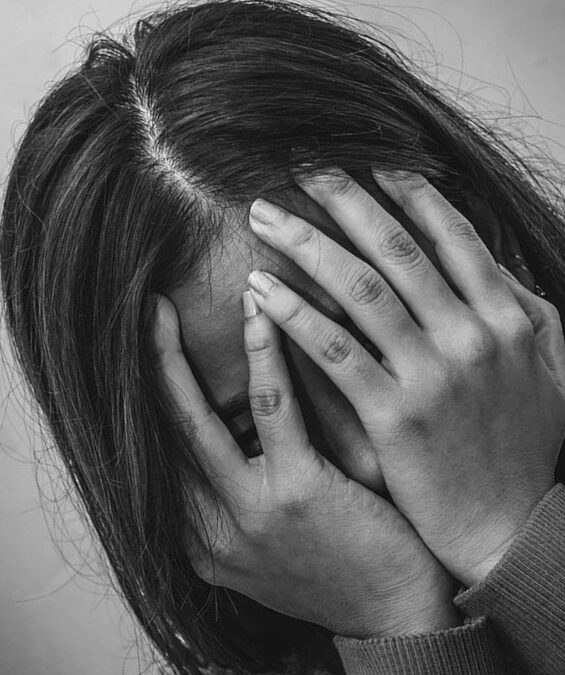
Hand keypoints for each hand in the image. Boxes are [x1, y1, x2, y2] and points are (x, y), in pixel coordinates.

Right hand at [151, 292, 461, 637]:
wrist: (396, 614)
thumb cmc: (340, 563)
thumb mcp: (269, 536)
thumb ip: (239, 492)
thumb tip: (230, 426)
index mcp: (200, 537)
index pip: (159, 456)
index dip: (145, 398)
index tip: (145, 351)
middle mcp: (209, 529)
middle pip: (159, 435)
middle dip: (142, 369)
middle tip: (140, 313)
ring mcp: (249, 513)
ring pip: (194, 420)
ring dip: (172, 356)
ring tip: (163, 308)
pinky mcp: (295, 493)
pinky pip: (272, 408)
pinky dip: (262, 356)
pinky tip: (260, 315)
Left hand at [246, 168, 564, 586]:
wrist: (513, 527)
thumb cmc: (525, 447)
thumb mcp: (547, 367)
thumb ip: (521, 309)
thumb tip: (488, 261)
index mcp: (508, 317)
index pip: (451, 236)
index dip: (407, 192)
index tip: (366, 160)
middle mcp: (472, 334)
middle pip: (396, 249)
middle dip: (343, 199)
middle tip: (299, 165)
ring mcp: (433, 374)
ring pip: (360, 289)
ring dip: (306, 245)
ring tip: (263, 216)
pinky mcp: (394, 415)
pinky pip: (335, 352)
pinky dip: (296, 315)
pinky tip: (261, 291)